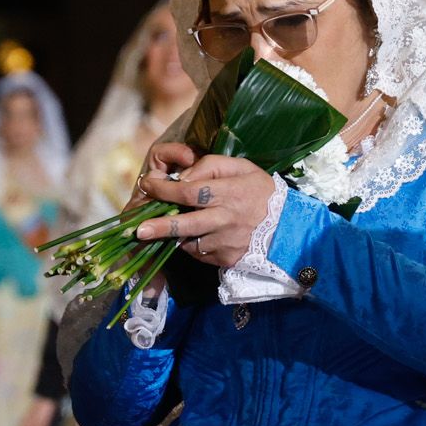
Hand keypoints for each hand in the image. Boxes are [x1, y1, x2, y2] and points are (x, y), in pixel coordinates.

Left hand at [133, 148, 273, 268]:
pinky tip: (193, 235)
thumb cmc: (262, 192)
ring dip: (173, 236)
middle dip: (158, 227)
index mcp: (228, 193)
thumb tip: (184, 177)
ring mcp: (225, 243)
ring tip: (160, 230)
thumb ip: (212, 166)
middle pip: (184, 224)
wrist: (290, 228)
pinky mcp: (226, 260)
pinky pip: (199, 253)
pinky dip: (191, 245)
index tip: (146, 185)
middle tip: (136, 230)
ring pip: (189, 241)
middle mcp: (225, 219)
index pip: (189, 191)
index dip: (164, 189)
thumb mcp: (243, 167)